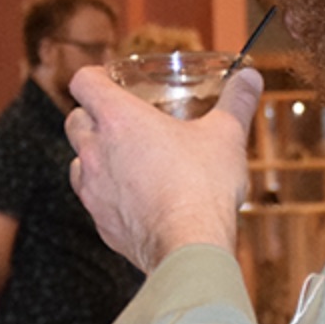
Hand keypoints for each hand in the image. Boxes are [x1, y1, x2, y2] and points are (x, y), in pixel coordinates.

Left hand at [65, 64, 262, 271]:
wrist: (188, 246)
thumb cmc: (202, 186)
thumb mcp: (226, 135)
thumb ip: (236, 101)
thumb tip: (250, 78)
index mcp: (118, 119)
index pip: (84, 82)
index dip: (94, 77)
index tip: (109, 80)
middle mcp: (95, 151)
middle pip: (74, 120)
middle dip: (91, 115)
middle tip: (120, 119)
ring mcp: (92, 188)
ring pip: (77, 161)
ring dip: (95, 155)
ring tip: (127, 159)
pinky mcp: (99, 221)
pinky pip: (92, 198)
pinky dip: (106, 192)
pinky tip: (133, 196)